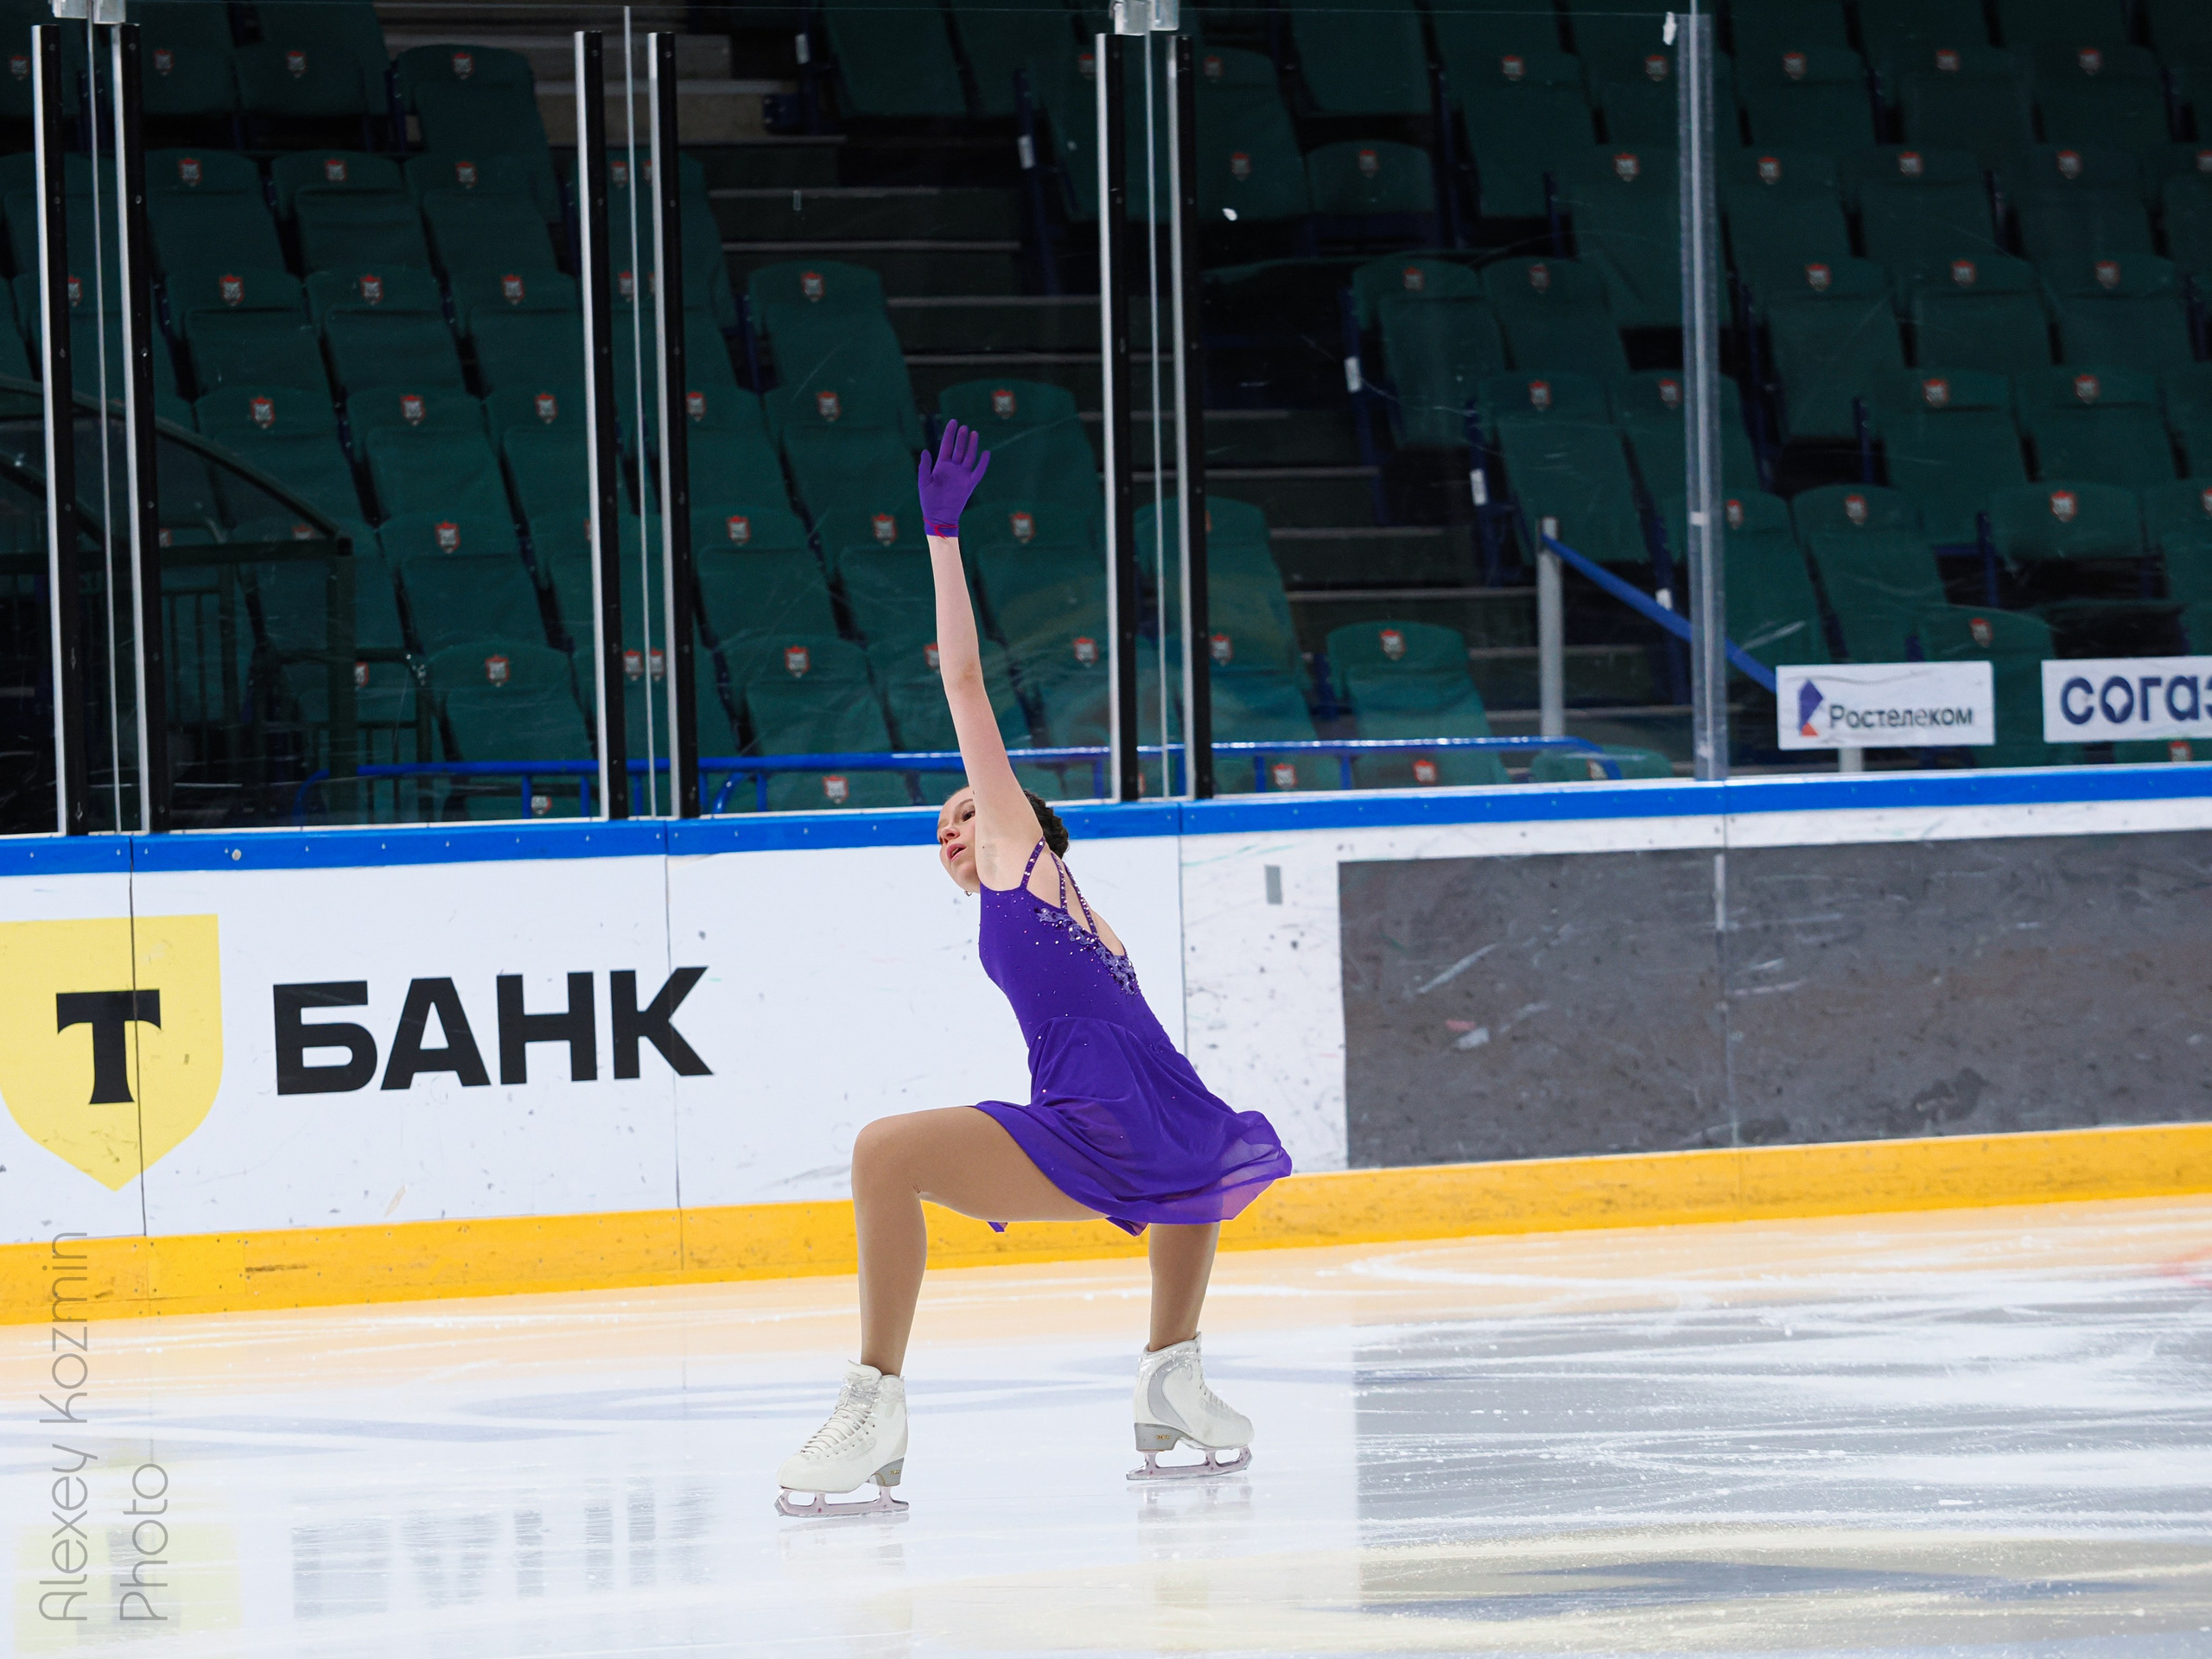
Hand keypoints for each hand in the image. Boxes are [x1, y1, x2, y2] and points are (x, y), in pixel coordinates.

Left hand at [916, 419, 989, 536]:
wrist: (939, 516)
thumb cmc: (929, 500)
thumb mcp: (924, 482)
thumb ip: (925, 467)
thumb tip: (926, 451)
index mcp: (941, 466)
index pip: (947, 445)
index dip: (949, 433)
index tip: (953, 421)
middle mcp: (953, 468)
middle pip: (959, 449)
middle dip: (961, 437)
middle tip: (964, 427)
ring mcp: (962, 475)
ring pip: (969, 456)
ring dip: (971, 445)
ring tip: (974, 433)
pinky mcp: (970, 483)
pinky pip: (979, 471)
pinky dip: (983, 462)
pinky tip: (986, 452)